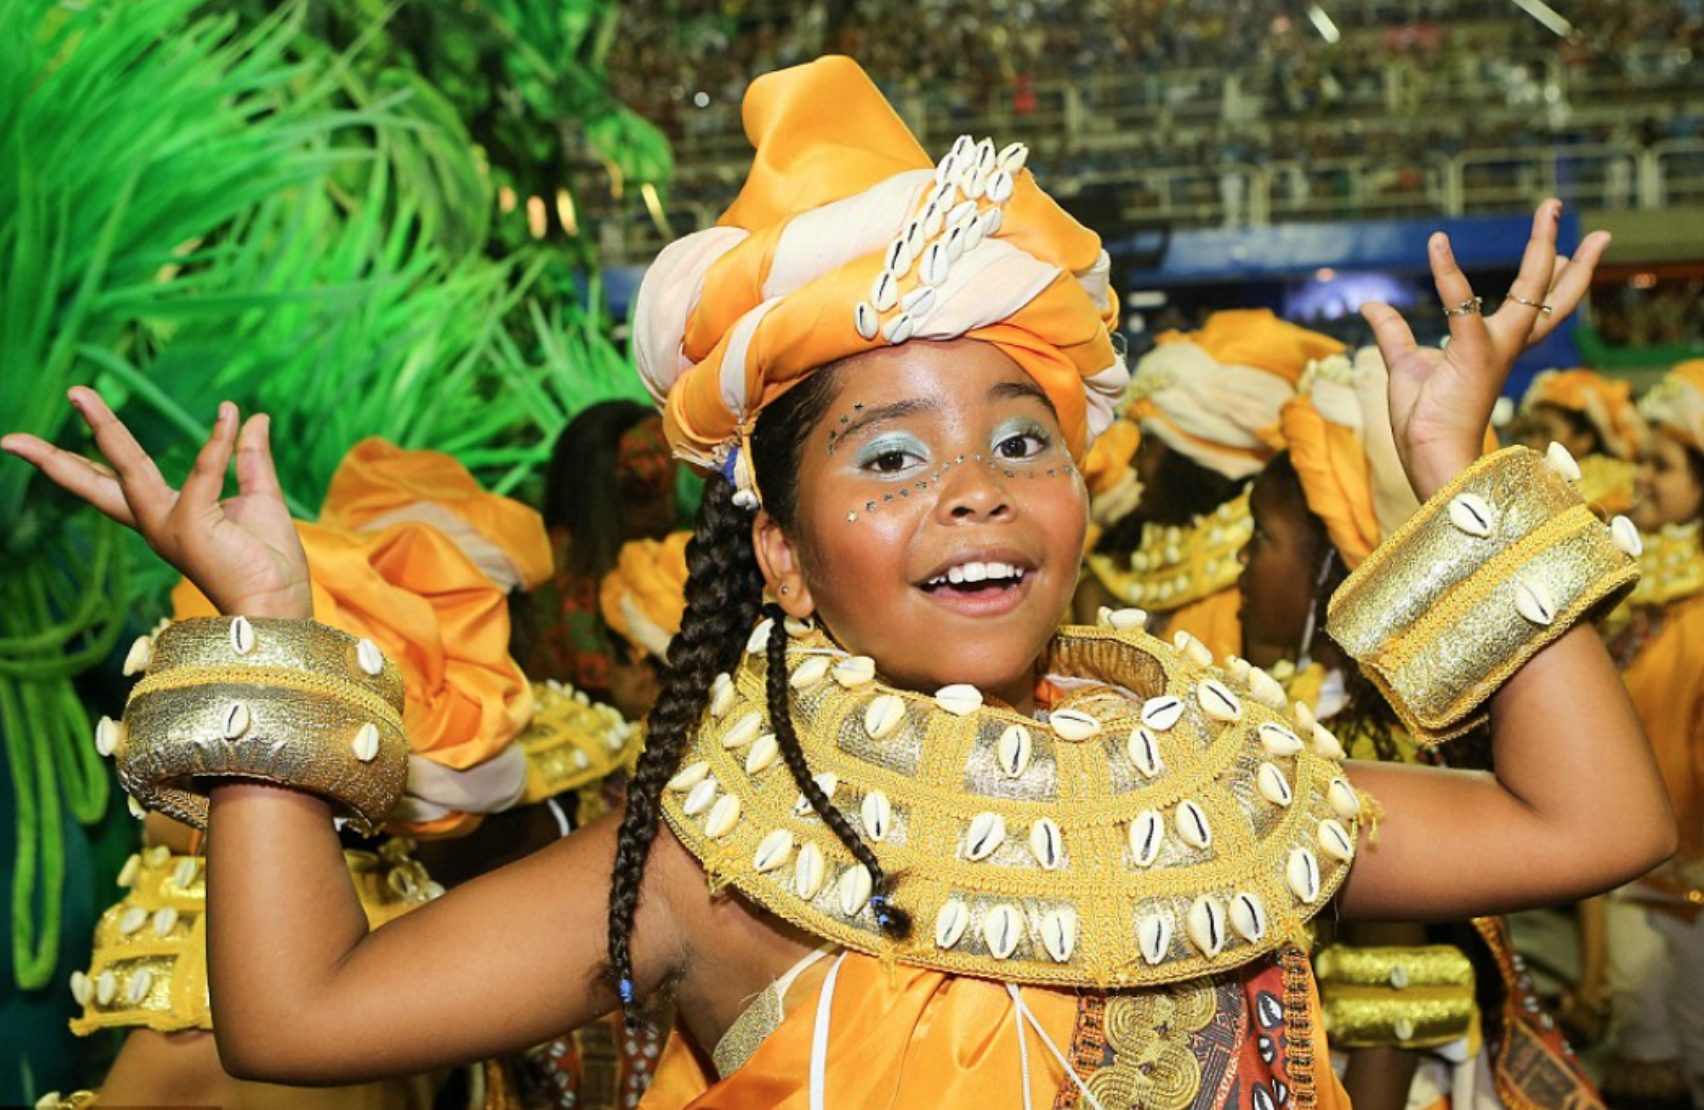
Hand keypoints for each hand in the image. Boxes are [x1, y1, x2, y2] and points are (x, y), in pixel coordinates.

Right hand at [2, 388, 311, 618]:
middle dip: (54, 459)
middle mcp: (157, 521)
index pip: (115, 481)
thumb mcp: (258, 495)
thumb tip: (252, 416)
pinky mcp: (192, 525)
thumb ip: (249, 457)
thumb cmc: (268, 559)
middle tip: (11, 437)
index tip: (52, 435)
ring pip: (128, 468)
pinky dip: (218, 442)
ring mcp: (169, 525)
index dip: (83, 460)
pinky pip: (205, 471)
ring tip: (78, 395)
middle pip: (97, 483)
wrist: (280, 601)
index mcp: (166, 515)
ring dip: (104, 430)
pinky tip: (229, 414)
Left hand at [1362, 199, 1610, 499]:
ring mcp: (1493, 348)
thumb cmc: (1424, 419)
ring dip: (1542, 247)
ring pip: (1532, 289)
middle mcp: (1507, 344)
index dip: (1554, 276)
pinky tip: (1438, 241)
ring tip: (1554, 209)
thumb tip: (1372, 304)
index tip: (1565, 247)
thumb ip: (1393, 331)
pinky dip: (1448, 273)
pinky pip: (1461, 305)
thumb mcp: (1405, 363)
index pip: (1538, 306)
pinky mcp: (1470, 354)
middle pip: (1552, 295)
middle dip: (1578, 260)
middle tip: (1597, 227)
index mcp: (1498, 346)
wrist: (1429, 456)